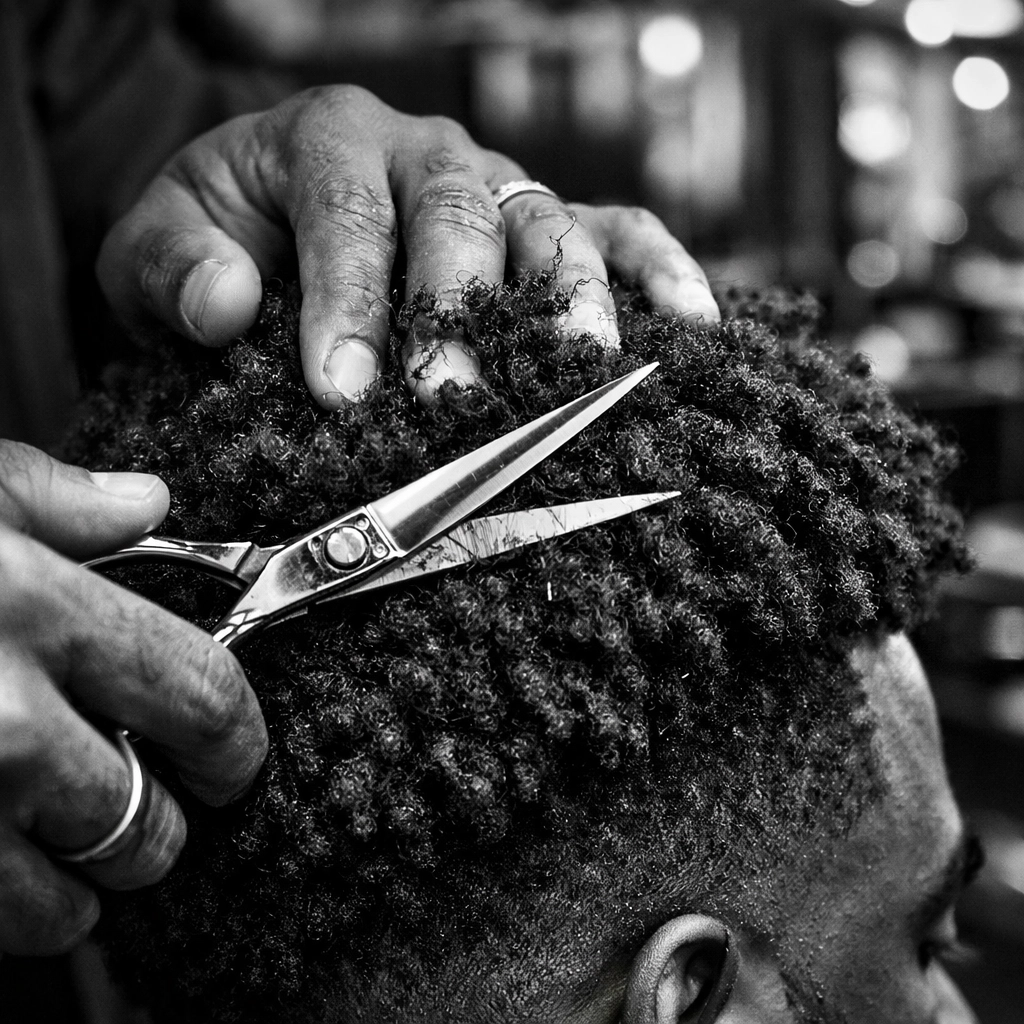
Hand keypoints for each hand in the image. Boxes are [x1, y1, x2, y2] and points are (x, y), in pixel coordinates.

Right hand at [0, 442, 267, 955]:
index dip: (238, 736)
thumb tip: (145, 500)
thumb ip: (52, 498)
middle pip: (145, 819)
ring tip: (68, 839)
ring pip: (68, 902)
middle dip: (163, 824)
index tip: (235, 754)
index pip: (204, 694)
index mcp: (35, 611)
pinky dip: (6, 907)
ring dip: (85, 881)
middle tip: (151, 804)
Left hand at [98, 85, 718, 406]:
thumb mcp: (160, 244)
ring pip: (548, 221)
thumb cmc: (224, 237)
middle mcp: (427, 152)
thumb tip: (226, 304)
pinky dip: (660, 269)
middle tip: (450, 399)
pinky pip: (618, 229)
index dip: (350, 303)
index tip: (344, 392)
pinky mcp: (544, 221)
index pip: (348, 215)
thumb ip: (172, 266)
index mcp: (328, 141)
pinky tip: (693, 322)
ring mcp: (498, 185)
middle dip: (458, 311)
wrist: (266, 214)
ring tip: (586, 363)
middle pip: (461, 214)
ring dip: (571, 294)